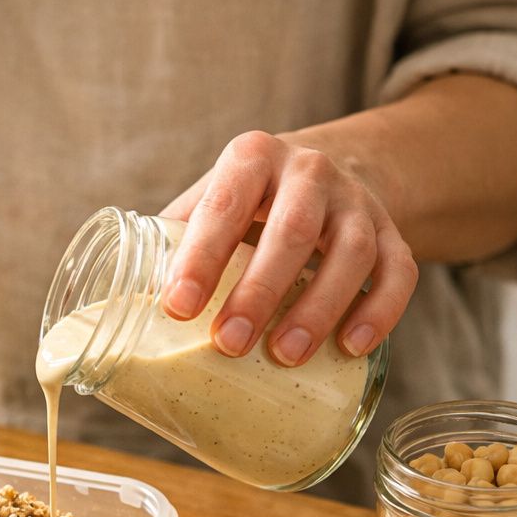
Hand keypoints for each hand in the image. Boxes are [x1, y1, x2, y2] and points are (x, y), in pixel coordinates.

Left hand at [160, 130, 417, 365]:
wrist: (319, 172)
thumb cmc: (243, 205)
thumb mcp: (205, 205)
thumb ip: (168, 246)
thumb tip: (118, 311)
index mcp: (250, 159)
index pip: (224, 205)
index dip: (201, 257)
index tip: (177, 308)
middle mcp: (309, 171)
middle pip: (292, 231)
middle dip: (259, 292)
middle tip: (230, 344)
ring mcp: (356, 201)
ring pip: (351, 253)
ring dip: (318, 309)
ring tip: (285, 357)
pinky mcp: (392, 232)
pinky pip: (399, 271)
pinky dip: (380, 311)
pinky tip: (352, 349)